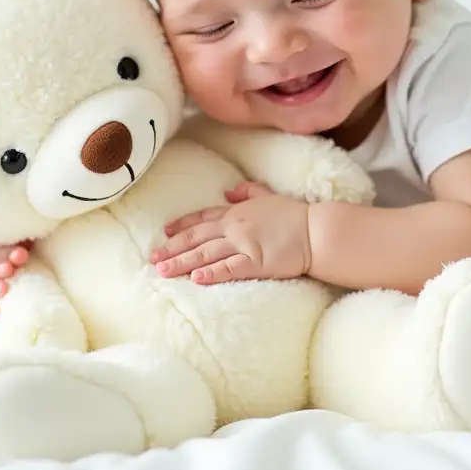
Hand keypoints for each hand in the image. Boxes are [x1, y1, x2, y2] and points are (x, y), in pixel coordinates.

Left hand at [151, 182, 310, 283]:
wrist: (316, 230)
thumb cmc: (295, 214)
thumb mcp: (269, 195)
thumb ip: (248, 192)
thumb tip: (229, 191)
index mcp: (236, 212)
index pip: (202, 217)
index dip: (182, 225)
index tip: (165, 233)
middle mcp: (235, 227)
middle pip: (197, 237)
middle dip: (173, 248)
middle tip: (153, 258)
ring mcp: (244, 244)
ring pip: (206, 254)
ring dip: (182, 262)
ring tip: (163, 270)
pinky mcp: (256, 262)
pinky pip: (229, 268)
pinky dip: (211, 273)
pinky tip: (195, 278)